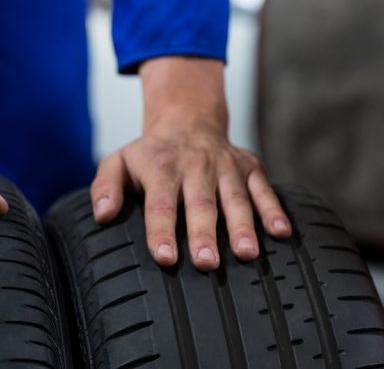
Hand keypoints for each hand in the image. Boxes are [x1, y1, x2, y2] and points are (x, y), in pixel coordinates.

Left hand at [90, 57, 290, 270]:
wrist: (187, 119)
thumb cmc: (150, 153)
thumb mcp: (118, 162)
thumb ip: (105, 188)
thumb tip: (102, 216)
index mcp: (161, 168)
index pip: (160, 204)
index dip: (162, 231)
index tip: (165, 257)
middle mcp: (195, 166)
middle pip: (200, 204)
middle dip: (204, 234)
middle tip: (207, 264)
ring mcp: (226, 167)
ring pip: (235, 199)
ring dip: (243, 226)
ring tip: (247, 254)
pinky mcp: (250, 167)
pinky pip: (264, 189)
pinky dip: (274, 210)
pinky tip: (281, 233)